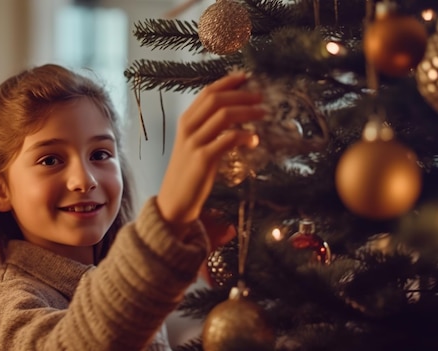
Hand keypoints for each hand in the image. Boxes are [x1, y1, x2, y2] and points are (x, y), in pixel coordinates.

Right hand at [156, 72, 263, 227]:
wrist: (174, 200)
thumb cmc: (189, 172)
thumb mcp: (194, 144)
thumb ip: (208, 127)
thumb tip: (235, 112)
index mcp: (185, 121)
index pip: (207, 92)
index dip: (228, 82)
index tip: (246, 77)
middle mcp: (188, 128)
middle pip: (217, 100)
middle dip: (241, 95)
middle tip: (261, 97)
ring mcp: (194, 143)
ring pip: (223, 116)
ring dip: (247, 112)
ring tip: (263, 114)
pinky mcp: (203, 159)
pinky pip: (228, 139)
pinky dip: (245, 136)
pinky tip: (255, 140)